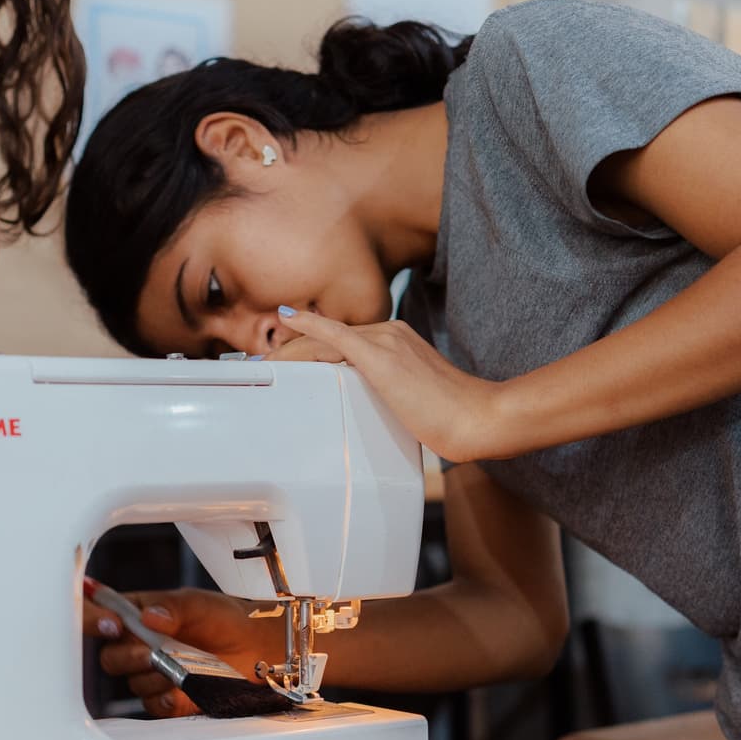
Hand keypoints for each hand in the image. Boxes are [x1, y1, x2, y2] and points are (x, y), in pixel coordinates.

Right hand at [82, 582, 284, 717]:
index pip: (106, 617)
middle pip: (111, 657)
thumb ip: (173, 608)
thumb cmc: (228, 619)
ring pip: (133, 683)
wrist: (260, 649)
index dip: (99, 621)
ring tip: (180, 668)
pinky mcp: (169, 700)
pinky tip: (180, 691)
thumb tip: (148, 615)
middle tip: (149, 653)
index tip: (113, 624)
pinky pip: (153, 706)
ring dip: (153, 677)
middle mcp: (142, 645)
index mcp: (142, 614)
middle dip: (127, 657)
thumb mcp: (200, 603)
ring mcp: (154, 674)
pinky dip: (165, 700)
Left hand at [269, 312, 509, 462]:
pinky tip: (287, 321)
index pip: (341, 342)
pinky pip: (335, 335)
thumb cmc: (454, 418)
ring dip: (289, 351)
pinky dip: (309, 326)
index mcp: (396, 342)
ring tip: (263, 363)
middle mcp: (389, 333)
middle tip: (262, 364)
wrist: (478, 417)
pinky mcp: (381, 355)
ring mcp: (385, 341)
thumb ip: (390, 399)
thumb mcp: (413, 404)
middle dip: (290, 351)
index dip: (309, 352)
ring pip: (323, 340)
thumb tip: (377, 412)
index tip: (286, 363)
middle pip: (326, 339)